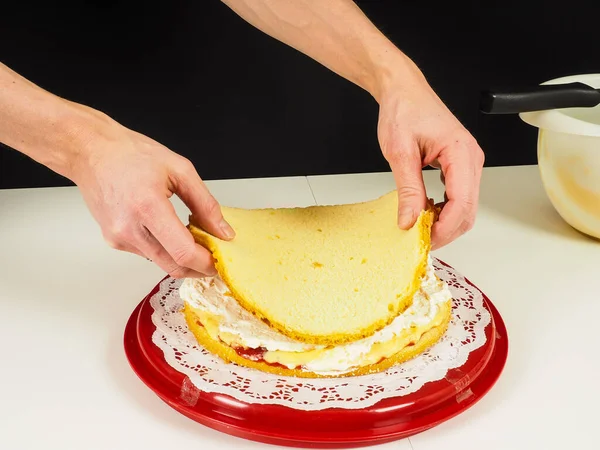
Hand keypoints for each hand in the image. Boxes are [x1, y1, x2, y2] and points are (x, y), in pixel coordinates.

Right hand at [69, 108, 234, 277]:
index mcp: (148, 207)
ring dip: (181, 257)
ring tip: (192, 236)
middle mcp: (129, 228)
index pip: (182, 252)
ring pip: (161, 262)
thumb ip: (206, 204)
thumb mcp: (180, 170)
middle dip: (197, 267)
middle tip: (213, 255)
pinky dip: (164, 248)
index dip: (206, 263)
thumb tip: (223, 232)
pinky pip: (147, 253)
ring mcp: (119, 237)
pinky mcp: (114, 241)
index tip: (219, 261)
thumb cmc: (131, 155)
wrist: (91, 152)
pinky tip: (168, 230)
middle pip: (173, 266)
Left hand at [376, 66, 484, 249]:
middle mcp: (471, 158)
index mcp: (461, 152)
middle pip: (468, 211)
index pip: (462, 203)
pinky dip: (444, 210)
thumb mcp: (400, 152)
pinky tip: (425, 210)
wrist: (404, 92)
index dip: (444, 227)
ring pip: (465, 207)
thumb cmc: (404, 111)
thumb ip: (408, 190)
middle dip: (445, 230)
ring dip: (444, 222)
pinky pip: (459, 197)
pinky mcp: (460, 167)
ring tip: (419, 225)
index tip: (424, 239)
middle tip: (419, 239)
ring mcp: (468, 163)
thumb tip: (410, 220)